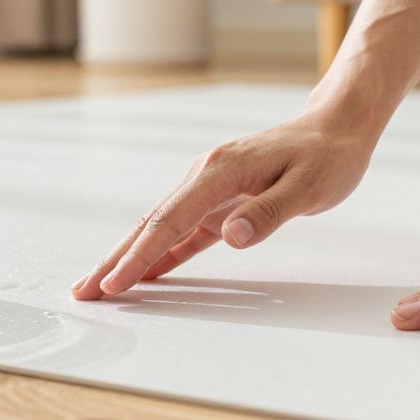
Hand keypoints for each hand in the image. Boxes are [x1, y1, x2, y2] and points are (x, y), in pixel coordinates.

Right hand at [72, 109, 375, 299]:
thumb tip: (230, 236)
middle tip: (84, 291)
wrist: (335, 129)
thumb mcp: (309, 187)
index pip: (170, 220)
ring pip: (160, 226)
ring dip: (129, 256)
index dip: (141, 255)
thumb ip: (268, 213)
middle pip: (151, 223)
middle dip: (116, 259)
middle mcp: (205, 176)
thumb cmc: (326, 157)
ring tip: (100, 285)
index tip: (115, 283)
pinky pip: (182, 230)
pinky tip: (142, 273)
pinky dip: (159, 252)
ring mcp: (209, 188)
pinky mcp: (220, 200)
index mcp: (221, 171)